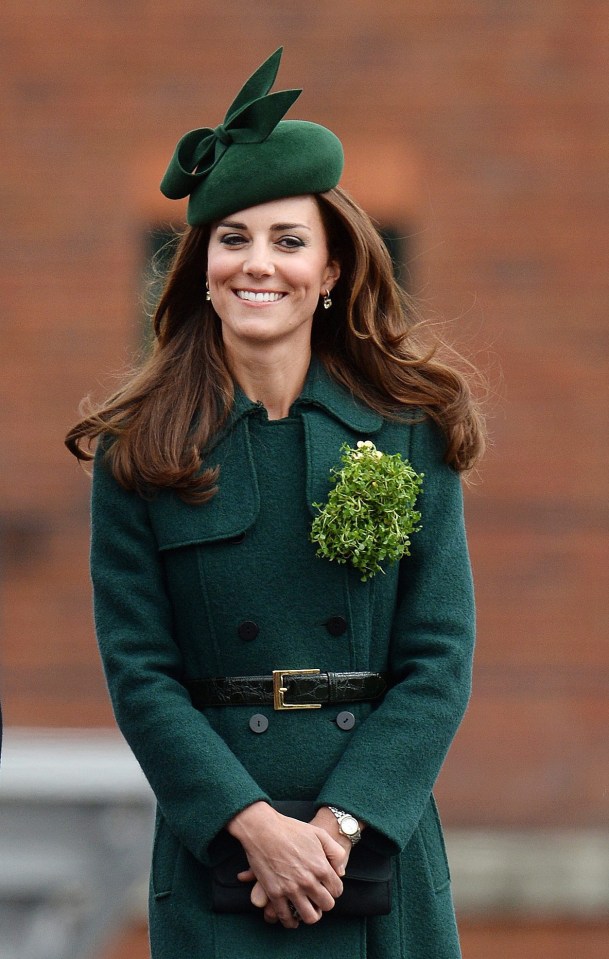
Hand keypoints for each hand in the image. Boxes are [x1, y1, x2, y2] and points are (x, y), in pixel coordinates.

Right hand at [227, 802, 347, 927]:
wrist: (262, 829)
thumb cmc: (290, 829)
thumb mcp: (319, 833)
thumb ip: (335, 852)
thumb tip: (340, 872)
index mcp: (320, 867)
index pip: (337, 891)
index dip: (333, 889)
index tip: (326, 886)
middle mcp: (308, 881)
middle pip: (326, 905)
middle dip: (324, 903)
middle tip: (317, 898)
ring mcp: (291, 889)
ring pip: (310, 917)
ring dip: (310, 915)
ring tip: (307, 908)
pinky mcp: (275, 894)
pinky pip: (286, 917)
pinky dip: (291, 921)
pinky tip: (292, 917)